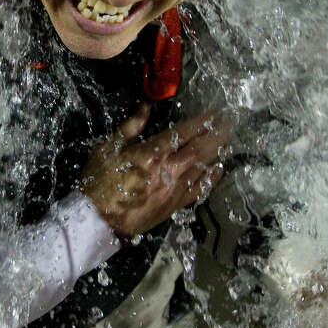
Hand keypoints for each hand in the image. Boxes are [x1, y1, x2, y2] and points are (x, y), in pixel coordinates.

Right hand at [80, 104, 228, 237]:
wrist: (98, 220)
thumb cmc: (99, 181)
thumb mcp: (108, 148)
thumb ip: (130, 127)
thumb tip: (145, 108)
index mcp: (151, 153)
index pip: (183, 132)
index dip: (201, 121)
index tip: (213, 113)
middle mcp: (168, 170)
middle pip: (199, 149)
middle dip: (216, 134)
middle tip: (229, 123)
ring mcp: (173, 189)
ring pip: (202, 168)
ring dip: (216, 152)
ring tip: (227, 139)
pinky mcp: (174, 205)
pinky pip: (198, 191)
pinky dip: (210, 179)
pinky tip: (218, 169)